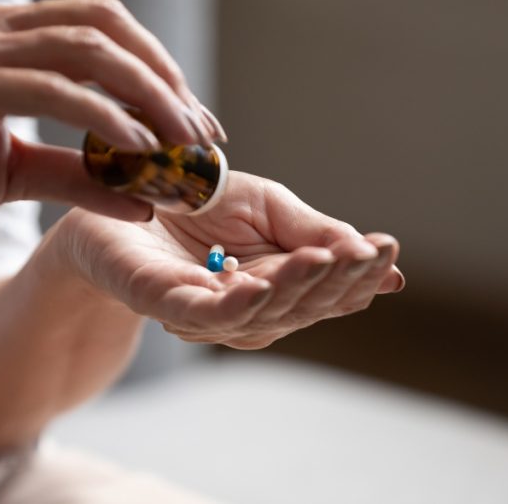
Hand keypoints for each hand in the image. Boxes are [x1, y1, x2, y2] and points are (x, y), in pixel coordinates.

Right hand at [0, 0, 225, 235]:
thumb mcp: (10, 174)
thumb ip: (76, 175)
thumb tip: (145, 196)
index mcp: (1, 38)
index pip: (102, 31)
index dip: (158, 70)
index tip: (194, 122)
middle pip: (107, 29)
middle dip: (166, 78)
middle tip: (203, 133)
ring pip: (87, 50)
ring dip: (148, 95)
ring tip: (184, 144)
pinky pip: (49, 88)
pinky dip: (102, 116)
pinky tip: (138, 150)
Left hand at [62, 171, 404, 348]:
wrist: (118, 194)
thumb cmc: (194, 203)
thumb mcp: (268, 206)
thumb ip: (316, 230)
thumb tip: (378, 258)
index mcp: (278, 285)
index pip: (329, 289)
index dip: (360, 274)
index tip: (389, 249)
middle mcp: (249, 308)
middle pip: (303, 306)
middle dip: (339, 281)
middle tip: (370, 253)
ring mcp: (206, 311)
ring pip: (263, 313)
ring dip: (296, 288)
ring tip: (327, 260)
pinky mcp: (164, 303)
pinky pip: (204, 313)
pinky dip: (235, 305)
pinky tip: (259, 285)